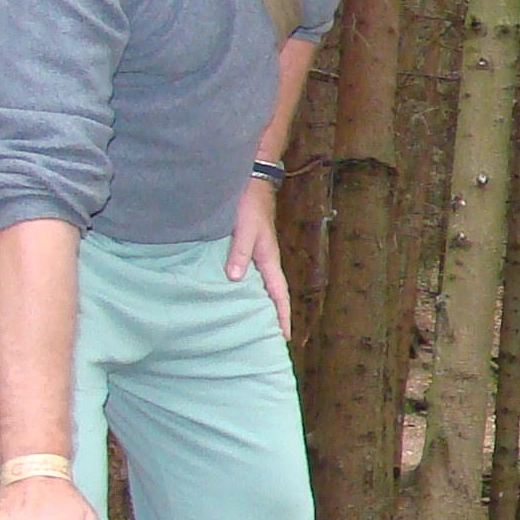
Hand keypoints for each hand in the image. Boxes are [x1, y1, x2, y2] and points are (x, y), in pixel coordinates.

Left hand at [227, 175, 289, 334]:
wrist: (251, 180)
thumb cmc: (248, 204)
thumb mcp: (244, 228)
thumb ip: (239, 252)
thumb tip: (236, 279)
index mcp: (268, 259)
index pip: (278, 294)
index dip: (281, 315)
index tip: (283, 337)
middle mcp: (266, 260)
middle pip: (275, 293)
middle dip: (276, 315)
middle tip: (272, 338)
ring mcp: (260, 253)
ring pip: (265, 285)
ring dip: (265, 303)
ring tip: (259, 322)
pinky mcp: (251, 247)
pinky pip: (255, 275)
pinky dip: (253, 289)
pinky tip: (243, 294)